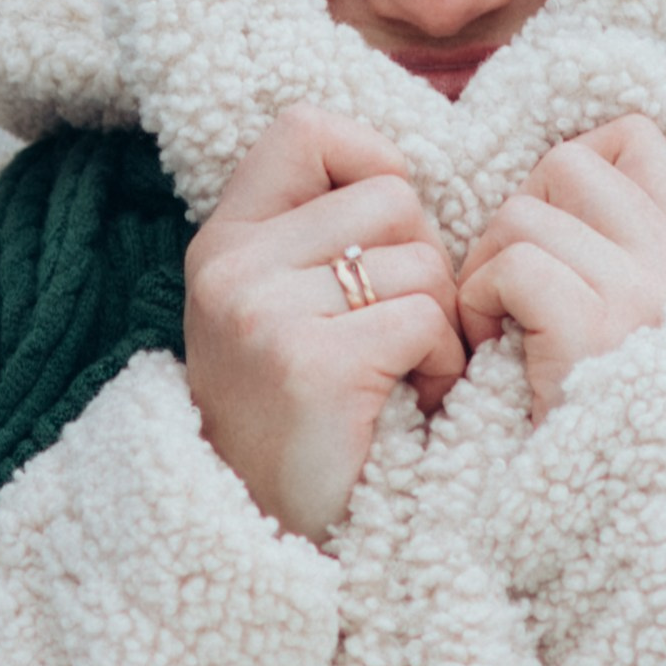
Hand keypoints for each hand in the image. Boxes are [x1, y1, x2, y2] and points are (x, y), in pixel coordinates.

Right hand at [186, 107, 466, 540]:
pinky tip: (409, 402)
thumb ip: (322, 237)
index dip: (370, 161)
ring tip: (403, 376)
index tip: (385, 234)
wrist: (266, 538)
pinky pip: (425, 319)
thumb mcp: (283, 308)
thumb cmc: (302, 419)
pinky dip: (439, 364)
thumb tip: (411, 171)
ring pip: (420, 261)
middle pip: (390, 197)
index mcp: (225, 241)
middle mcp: (233, 266)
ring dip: (438, 323)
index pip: (304, 128)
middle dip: (424, 261)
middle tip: (400, 331)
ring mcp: (264, 312)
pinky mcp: (311, 364)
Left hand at [455, 116, 665, 423]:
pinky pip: (512, 265)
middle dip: (519, 211)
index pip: (640, 141)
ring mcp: (643, 291)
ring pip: (528, 210)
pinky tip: (486, 352)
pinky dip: (481, 300)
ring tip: (493, 326)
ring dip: (489, 262)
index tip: (552, 229)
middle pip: (571, 162)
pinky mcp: (596, 328)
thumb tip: (563, 228)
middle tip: (507, 284)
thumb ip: (641, 282)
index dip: (578, 163)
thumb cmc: (653, 453)